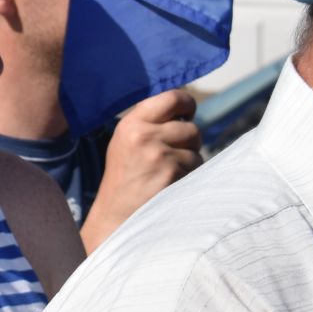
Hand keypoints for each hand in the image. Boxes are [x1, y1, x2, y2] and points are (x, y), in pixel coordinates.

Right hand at [86, 89, 200, 246]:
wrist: (116, 214)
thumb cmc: (125, 177)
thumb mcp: (127, 142)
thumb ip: (150, 123)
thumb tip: (186, 109)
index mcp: (131, 123)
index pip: (172, 97)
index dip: (187, 104)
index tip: (187, 114)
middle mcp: (144, 135)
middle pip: (191, 127)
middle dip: (188, 141)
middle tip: (171, 155)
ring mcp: (158, 154)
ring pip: (196, 149)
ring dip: (189, 161)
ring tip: (166, 173)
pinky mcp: (172, 173)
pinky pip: (196, 167)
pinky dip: (188, 176)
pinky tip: (169, 184)